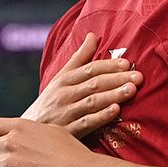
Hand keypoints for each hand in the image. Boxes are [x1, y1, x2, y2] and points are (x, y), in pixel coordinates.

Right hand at [22, 32, 141, 137]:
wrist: (29, 132)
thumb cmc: (50, 102)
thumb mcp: (60, 77)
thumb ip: (79, 57)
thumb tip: (93, 35)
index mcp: (64, 79)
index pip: (89, 69)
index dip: (108, 65)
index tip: (127, 63)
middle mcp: (64, 94)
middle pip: (93, 84)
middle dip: (117, 79)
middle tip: (138, 76)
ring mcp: (66, 113)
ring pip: (92, 102)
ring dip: (112, 95)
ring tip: (132, 90)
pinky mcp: (67, 132)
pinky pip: (86, 123)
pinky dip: (101, 116)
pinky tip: (115, 111)